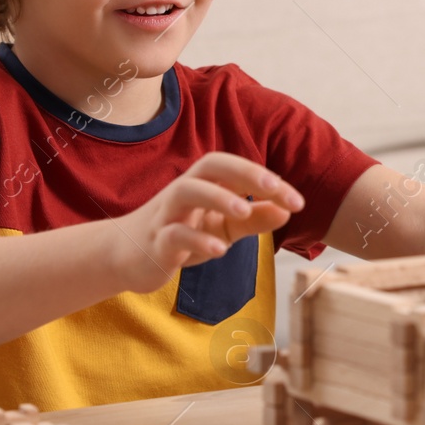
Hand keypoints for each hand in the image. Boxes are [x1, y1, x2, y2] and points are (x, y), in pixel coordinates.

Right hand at [108, 152, 304, 293]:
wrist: (128, 257)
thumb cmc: (182, 236)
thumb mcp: (222, 228)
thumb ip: (254, 220)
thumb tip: (287, 211)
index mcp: (204, 184)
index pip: (235, 169)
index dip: (266, 179)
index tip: (297, 201)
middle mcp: (184, 191)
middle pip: (209, 166)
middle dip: (244, 173)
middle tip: (275, 188)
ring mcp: (167, 215)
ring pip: (186, 191)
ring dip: (217, 197)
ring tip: (244, 210)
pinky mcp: (155, 243)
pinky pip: (173, 235)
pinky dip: (196, 240)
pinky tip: (219, 250)